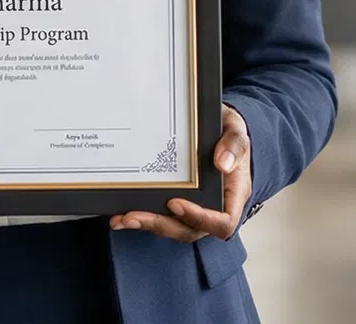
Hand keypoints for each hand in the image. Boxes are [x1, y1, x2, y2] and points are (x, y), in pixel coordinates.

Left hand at [110, 104, 250, 242]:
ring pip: (173, 227)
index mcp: (233, 195)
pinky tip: (121, 215)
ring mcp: (194, 208)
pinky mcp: (177, 204)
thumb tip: (223, 163)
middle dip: (161, 225)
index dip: (199, 219)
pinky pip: (162, 217)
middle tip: (135, 216)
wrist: (212, 126)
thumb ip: (234, 143)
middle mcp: (214, 208)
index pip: (222, 222)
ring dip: (147, 225)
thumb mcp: (235, 129)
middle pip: (191, 230)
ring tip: (123, 218)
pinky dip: (142, 217)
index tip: (175, 203)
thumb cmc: (227, 131)